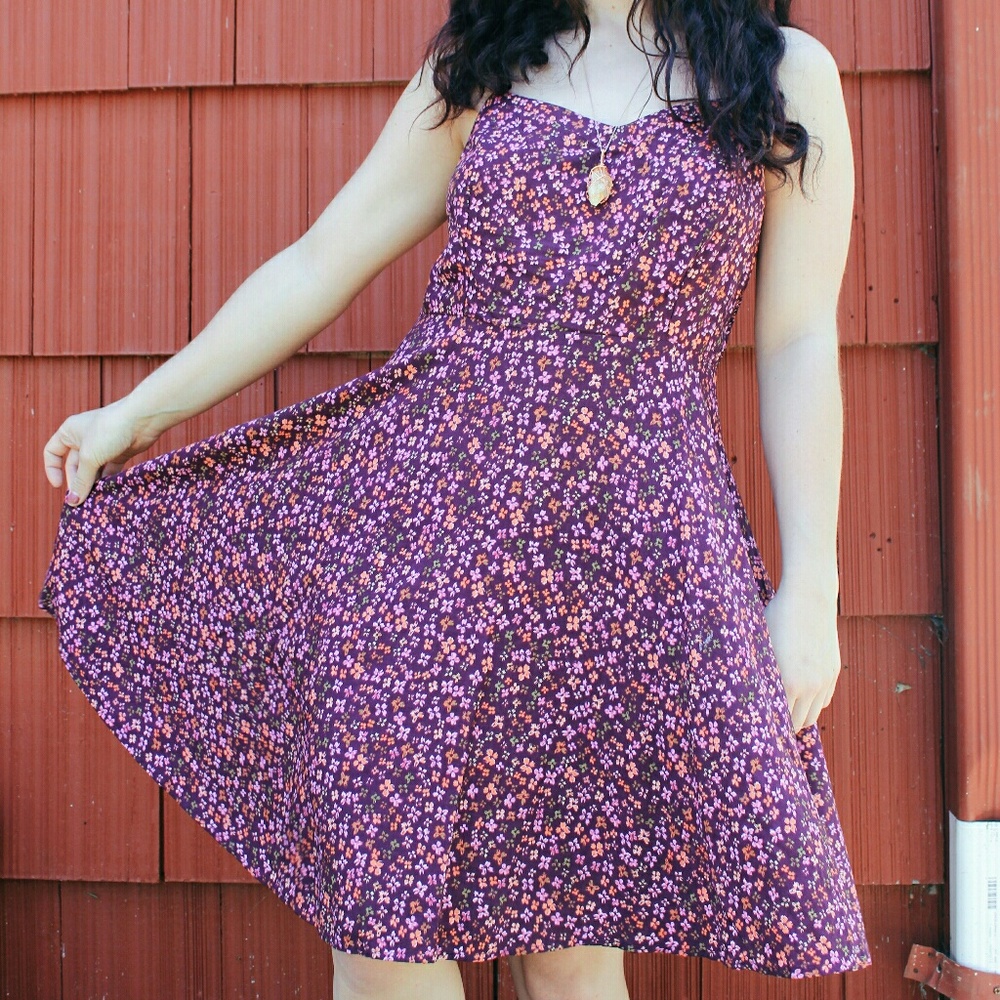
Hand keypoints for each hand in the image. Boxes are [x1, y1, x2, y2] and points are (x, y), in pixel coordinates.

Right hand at [42, 397, 160, 505]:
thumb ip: (81, 479)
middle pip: (74, 465)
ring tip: (95, 498)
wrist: (142, 420)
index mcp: (69, 432)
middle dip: (77, 481)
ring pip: (93, 469)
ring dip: (93, 483)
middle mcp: (84, 438)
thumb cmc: (110, 430)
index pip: (52, 452)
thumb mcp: (90, 457)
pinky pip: (109, 470)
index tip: (59, 486)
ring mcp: (103, 445)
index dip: (52, 470)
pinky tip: (108, 490)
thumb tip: (73, 501)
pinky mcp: (119, 452)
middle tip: (82, 499)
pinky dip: (108, 480)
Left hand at [762, 584, 840, 732]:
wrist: (809, 598)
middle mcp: (809, 686)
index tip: (756, 726)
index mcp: (787, 682)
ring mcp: (824, 680)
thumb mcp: (760, 645)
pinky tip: (798, 693)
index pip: (779, 720)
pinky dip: (812, 702)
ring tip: (783, 711)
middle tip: (768, 722)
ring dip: (799, 716)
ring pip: (813, 715)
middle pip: (798, 723)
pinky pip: (823, 700)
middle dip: (783, 726)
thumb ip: (757, 672)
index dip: (768, 726)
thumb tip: (741, 693)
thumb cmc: (776, 618)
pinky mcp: (833, 672)